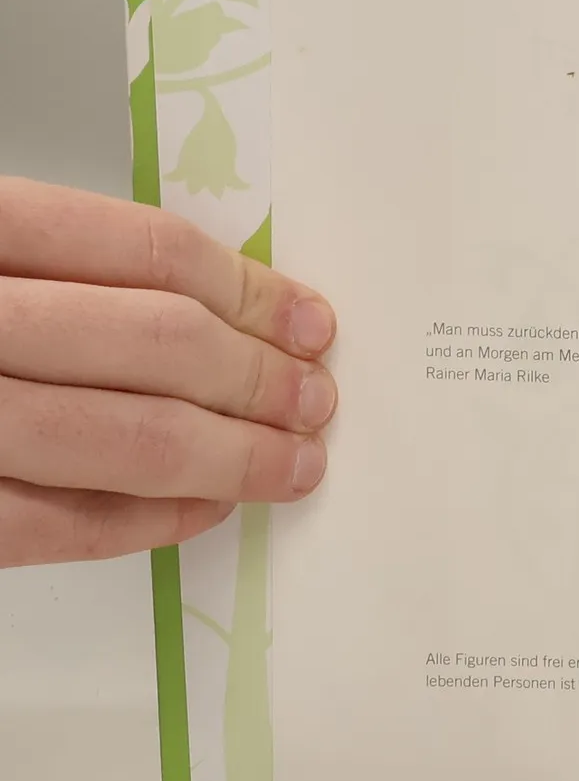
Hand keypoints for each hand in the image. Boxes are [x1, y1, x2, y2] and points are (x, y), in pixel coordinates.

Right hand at [0, 179, 335, 567]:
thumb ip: (64, 266)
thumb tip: (218, 305)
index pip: (148, 254)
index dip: (250, 292)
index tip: (310, 320)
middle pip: (158, 346)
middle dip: (260, 378)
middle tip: (315, 397)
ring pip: (128, 439)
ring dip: (235, 456)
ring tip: (292, 459)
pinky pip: (60, 526)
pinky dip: (150, 521)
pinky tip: (205, 508)